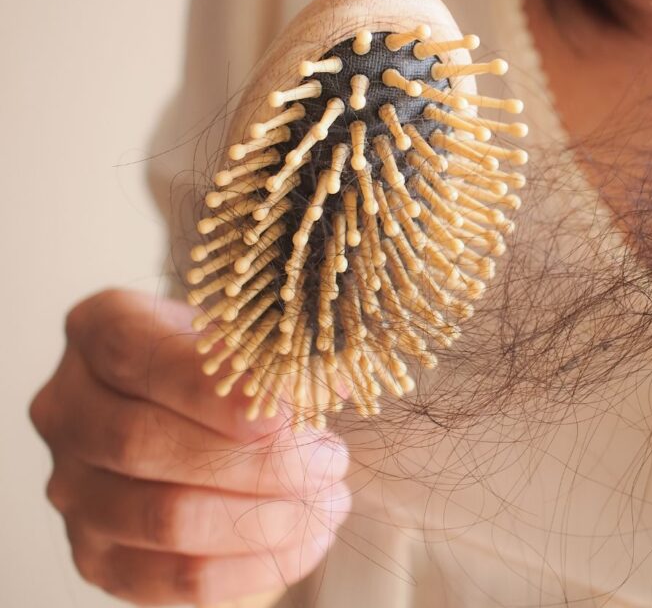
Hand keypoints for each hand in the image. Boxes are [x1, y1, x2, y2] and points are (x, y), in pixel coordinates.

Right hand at [30, 289, 349, 605]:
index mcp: (98, 329)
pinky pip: (175, 577)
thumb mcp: (251, 335)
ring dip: (263, 518)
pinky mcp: (97, 556)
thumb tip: (327, 385)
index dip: (210, 390)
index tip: (284, 416)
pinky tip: (308, 541)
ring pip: (162, 517)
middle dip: (255, 462)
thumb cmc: (229, 363)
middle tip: (330, 463)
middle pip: (143, 443)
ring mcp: (73, 488)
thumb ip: (281, 353)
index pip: (134, 354)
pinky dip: (253, 566)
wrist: (198, 416)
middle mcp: (68, 408)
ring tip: (330, 501)